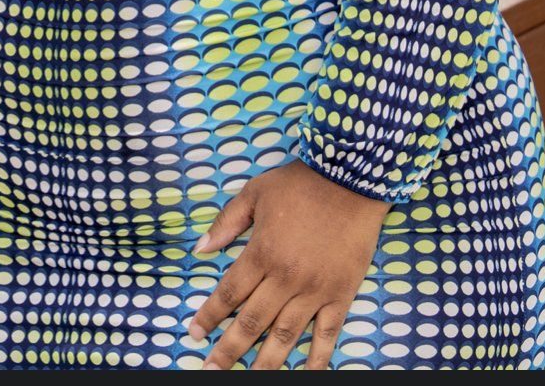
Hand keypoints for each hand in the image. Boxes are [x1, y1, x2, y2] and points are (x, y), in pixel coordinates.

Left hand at [187, 160, 389, 370]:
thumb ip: (227, 222)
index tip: (195, 333)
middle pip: (252, 321)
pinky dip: (317, 357)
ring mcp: (315, 289)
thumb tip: (200, 248)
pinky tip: (305, 372)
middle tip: (212, 368)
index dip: (210, 316)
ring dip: (265, 360)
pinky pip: (327, 333)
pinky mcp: (341, 294)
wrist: (350, 179)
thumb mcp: (255, 192)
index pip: (229, 293)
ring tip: (248, 377)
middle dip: (229, 349)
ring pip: (286, 335)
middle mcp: (286, 277)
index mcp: (262, 252)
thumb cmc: (299, 183)